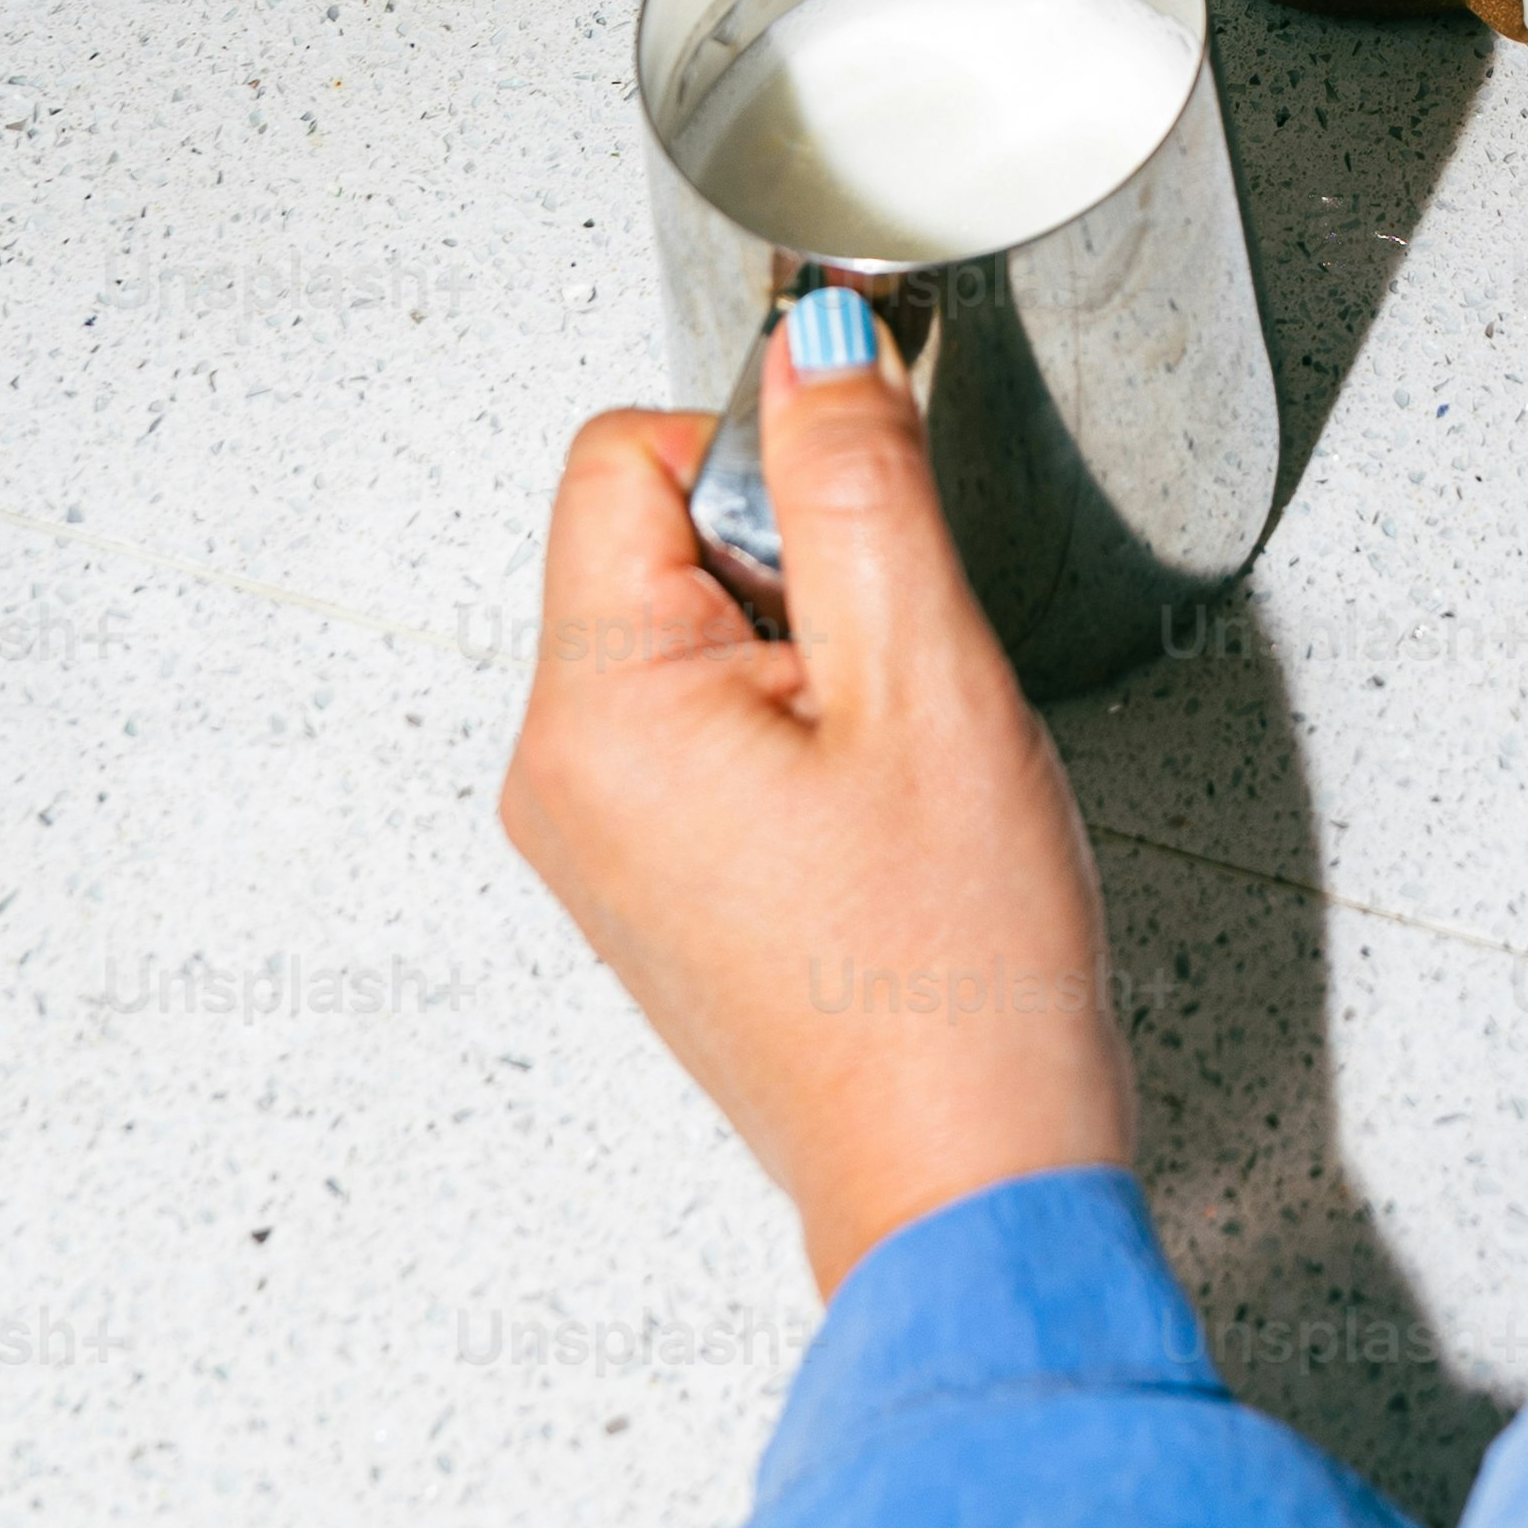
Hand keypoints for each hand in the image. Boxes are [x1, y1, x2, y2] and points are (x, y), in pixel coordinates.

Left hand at [499, 321, 1132, 1291]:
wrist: (967, 1184)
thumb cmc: (951, 977)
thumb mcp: (929, 676)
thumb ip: (858, 482)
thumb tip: (812, 343)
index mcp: (593, 709)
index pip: (625, 455)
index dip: (764, 459)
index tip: (865, 542)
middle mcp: (559, 772)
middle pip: (654, 537)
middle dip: (795, 563)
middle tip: (894, 684)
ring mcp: (597, 838)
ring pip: (692, 631)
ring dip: (809, 650)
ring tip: (893, 768)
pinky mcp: (651, 882)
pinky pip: (704, 726)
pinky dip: (800, 730)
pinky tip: (876, 819)